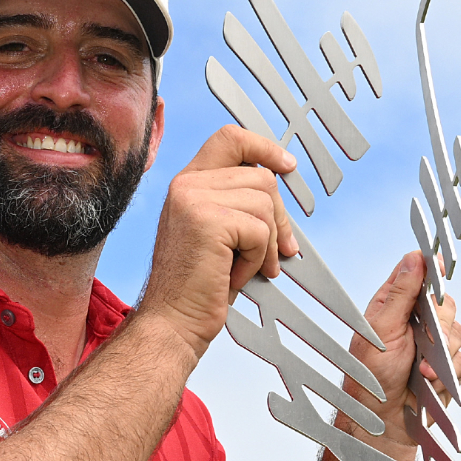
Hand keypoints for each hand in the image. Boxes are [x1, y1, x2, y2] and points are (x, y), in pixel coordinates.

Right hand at [137, 126, 300, 354]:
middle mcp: (187, 185)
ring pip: (265, 204)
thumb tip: (280, 187)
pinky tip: (234, 274)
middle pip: (261, 178)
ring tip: (245, 266)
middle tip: (278, 251)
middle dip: (279, 218)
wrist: (173, 321)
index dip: (264, 147)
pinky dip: (256, 259)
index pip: (230, 139)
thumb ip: (237, 202)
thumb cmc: (198, 286)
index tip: (287, 165)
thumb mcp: (218, 232)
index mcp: (188, 183)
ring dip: (266, 243)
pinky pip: (260, 230)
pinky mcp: (208, 221)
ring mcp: (194, 199)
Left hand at [340, 250, 460, 459]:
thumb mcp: (381, 329)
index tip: (439, 266)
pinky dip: (447, 373)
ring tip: (420, 371)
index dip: (431, 269)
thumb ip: (400, 293)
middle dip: (439, 323)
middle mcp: (414, 322)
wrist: (382, 423)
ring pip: (457, 332)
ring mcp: (432, 345)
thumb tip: (415, 258)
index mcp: (392, 306)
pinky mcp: (446, 368)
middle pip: (445, 304)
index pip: (418, 275)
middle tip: (424, 338)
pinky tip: (428, 383)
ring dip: (442, 353)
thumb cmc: (370, 378)